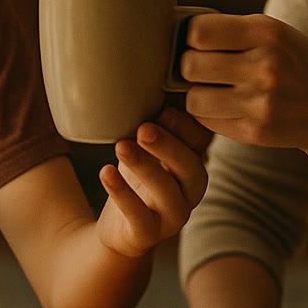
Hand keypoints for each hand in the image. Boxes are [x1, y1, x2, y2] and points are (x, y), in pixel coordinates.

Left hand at [95, 106, 212, 257]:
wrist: (118, 228)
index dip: (187, 126)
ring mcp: (172, 216)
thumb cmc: (136, 177)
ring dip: (145, 167)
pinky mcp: (147, 235)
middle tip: (144, 128)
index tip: (164, 109)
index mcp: (193, 162)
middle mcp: (190, 191)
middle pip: (191, 167)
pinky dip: (123, 195)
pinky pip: (139, 217)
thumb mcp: (146, 146)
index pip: (202, 142)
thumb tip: (139, 71)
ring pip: (167, 193)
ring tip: (121, 146)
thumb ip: (152, 119)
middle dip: (169, 146)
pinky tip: (106, 173)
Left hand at [178, 12, 307, 151]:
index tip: (202, 44)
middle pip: (190, 65)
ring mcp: (261, 101)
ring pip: (193, 97)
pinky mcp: (256, 131)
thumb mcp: (277, 33)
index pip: (198, 31)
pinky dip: (210, 114)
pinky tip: (227, 107)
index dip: (193, 39)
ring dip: (198, 93)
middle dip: (191, 67)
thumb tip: (178, 33)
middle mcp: (265, 65)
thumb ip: (234, 31)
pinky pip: (207, 120)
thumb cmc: (297, 65)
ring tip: (214, 90)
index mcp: (267, 32)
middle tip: (204, 70)